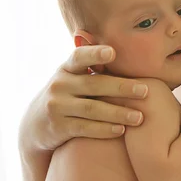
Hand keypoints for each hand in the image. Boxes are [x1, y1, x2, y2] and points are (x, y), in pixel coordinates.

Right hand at [19, 45, 148, 153]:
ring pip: (92, 109)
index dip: (95, 54)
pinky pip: (85, 128)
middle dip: (121, 87)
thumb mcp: (71, 77)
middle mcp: (59, 84)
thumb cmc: (67, 95)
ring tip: (139, 117)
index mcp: (66, 68)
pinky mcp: (58, 128)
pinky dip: (104, 129)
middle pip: (94, 84)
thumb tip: (127, 51)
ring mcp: (57, 106)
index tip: (112, 52)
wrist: (35, 124)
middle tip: (145, 90)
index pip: (80, 56)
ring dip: (118, 113)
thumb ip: (91, 67)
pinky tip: (121, 130)